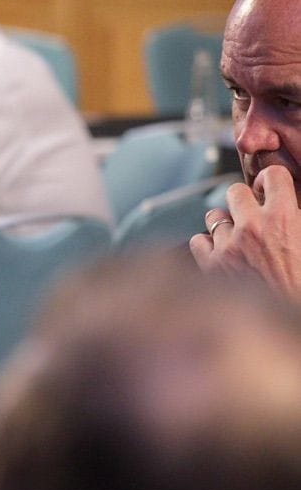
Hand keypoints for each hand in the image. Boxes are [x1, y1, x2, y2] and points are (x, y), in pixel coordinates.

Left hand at [190, 165, 300, 299]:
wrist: (291, 314)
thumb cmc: (300, 278)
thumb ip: (297, 218)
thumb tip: (292, 207)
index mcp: (284, 217)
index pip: (273, 176)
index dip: (272, 181)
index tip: (272, 189)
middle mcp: (252, 227)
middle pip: (235, 191)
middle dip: (244, 200)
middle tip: (253, 214)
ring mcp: (229, 245)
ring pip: (214, 215)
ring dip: (224, 222)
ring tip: (236, 235)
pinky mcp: (212, 265)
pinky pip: (198, 241)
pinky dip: (207, 244)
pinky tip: (220, 251)